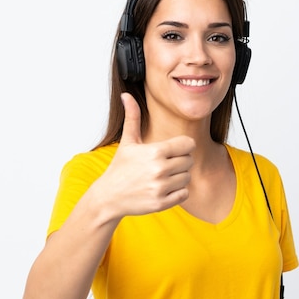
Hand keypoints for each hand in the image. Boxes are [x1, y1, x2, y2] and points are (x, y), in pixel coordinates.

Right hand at [97, 93, 194, 216]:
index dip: (182, 147)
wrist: (109, 196)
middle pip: (189, 161)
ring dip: (178, 177)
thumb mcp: (127, 142)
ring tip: (162, 177)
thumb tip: (126, 96)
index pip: (188, 144)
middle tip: (164, 165)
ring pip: (187, 177)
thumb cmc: (120, 167)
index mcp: (155, 151)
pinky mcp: (162, 203)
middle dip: (180, 162)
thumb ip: (132, 117)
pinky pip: (184, 194)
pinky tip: (163, 188)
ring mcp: (161, 187)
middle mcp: (160, 169)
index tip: (172, 151)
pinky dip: (177, 192)